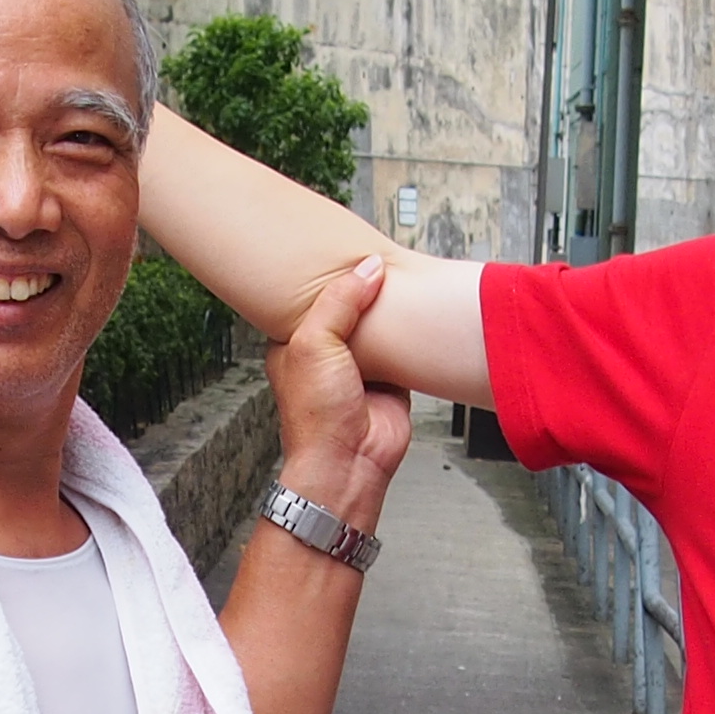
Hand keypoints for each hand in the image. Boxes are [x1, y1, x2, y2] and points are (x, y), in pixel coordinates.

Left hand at [269, 253, 409, 534]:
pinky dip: (413, 337)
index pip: (309, 298)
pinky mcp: (391, 380)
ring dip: (390, 312)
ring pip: (378, 326)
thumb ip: (341, 300)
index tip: (340, 252)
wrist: (350, 460)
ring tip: (403, 282)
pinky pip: (405, 349)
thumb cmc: (317, 416)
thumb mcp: (315, 342)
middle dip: (362, 290)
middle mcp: (327, 354)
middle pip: (348, 308)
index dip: (324, 277)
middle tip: (379, 261)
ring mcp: (360, 367)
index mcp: (295, 343)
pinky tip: (419, 317)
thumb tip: (369, 269)